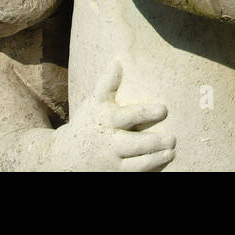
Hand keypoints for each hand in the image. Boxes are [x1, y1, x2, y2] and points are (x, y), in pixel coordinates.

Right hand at [46, 60, 174, 171]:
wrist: (61, 158)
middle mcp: (109, 142)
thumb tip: (117, 60)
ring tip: (171, 150)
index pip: (128, 116)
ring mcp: (111, 162)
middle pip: (135, 144)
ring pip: (137, 163)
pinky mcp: (113, 175)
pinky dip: (148, 168)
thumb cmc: (87, 123)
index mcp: (106, 120)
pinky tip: (163, 161)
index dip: (146, 113)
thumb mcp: (94, 103)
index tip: (165, 109)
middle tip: (173, 138)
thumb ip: (107, 84)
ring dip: (156, 157)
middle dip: (155, 142)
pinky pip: (133, 173)